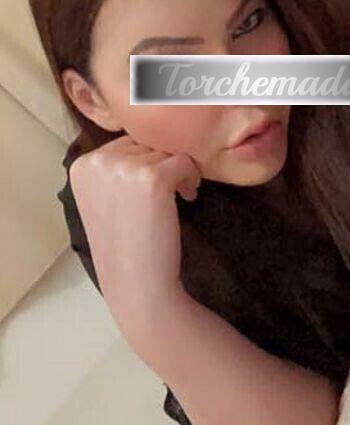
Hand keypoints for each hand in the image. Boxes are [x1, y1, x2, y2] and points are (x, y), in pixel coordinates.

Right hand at [69, 134, 201, 342]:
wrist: (138, 284)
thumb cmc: (125, 246)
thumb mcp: (103, 199)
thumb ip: (114, 170)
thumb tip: (144, 140)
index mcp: (82, 166)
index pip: (124, 143)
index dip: (144, 163)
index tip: (150, 190)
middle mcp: (98, 162)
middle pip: (145, 144)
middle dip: (160, 166)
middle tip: (166, 196)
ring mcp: (124, 168)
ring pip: (165, 152)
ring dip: (176, 172)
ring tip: (175, 199)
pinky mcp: (152, 178)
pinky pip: (184, 161)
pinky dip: (191, 178)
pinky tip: (187, 198)